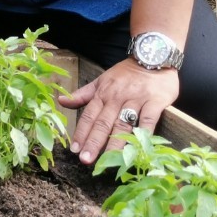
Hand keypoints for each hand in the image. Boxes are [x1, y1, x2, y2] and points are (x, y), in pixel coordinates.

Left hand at [58, 60, 178, 163]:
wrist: (153, 56)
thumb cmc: (126, 73)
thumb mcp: (101, 80)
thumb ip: (83, 94)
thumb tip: (61, 101)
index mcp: (102, 93)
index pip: (89, 115)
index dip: (81, 132)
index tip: (74, 149)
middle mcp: (117, 96)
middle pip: (103, 122)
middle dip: (94, 141)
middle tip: (85, 160)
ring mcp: (136, 98)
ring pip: (123, 123)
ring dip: (115, 142)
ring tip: (108, 160)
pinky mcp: (155, 101)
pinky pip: (149, 119)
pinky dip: (144, 133)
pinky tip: (138, 147)